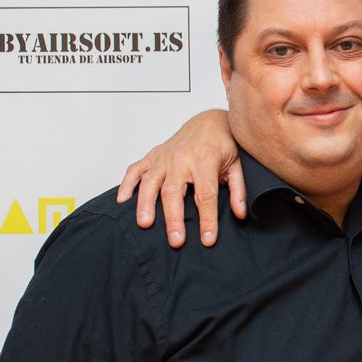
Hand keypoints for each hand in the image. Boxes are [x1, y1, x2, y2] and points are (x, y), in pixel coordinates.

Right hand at [116, 109, 245, 247]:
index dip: (207, 219)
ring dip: (145, 203)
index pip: (205, 195)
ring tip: (145, 224)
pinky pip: (135, 169)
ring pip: (150, 181)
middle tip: (175, 241)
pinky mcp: (153, 155)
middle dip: (173, 218)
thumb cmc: (223, 144)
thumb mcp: (237, 165)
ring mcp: (164, 156)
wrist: (208, 120)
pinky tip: (122, 201)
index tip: (208, 239)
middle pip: (174, 191)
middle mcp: (181, 157)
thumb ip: (238, 189)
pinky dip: (127, 184)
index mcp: (205, 159)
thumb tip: (240, 213)